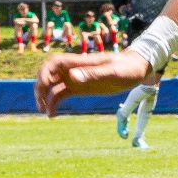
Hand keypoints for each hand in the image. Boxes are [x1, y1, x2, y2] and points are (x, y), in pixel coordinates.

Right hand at [36, 51, 151, 117]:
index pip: (53, 62)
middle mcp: (74, 69)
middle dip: (40, 87)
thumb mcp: (113, 72)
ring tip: (45, 112)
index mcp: (80, 62)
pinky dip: (54, 103)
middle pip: (48, 74)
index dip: (44, 73)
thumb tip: (72, 77)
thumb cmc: (127, 68)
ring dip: (45, 97)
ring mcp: (76, 79)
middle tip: (41, 103)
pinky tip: (52, 115)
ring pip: (52, 86)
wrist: (137, 69)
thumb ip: (93, 74)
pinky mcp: (80, 88)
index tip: (46, 86)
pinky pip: (61, 94)